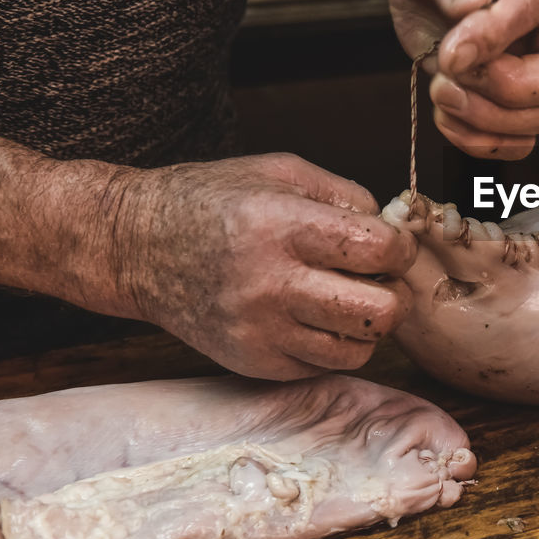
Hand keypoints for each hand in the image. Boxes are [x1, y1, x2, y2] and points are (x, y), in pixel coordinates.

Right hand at [115, 154, 416, 379]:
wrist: (137, 247)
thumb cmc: (214, 201)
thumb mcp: (281, 172)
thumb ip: (347, 196)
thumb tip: (395, 230)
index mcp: (283, 227)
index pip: (380, 251)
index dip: (400, 247)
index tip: (390, 244)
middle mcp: (272, 284)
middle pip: (380, 312)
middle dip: (396, 294)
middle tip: (380, 279)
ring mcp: (261, 331)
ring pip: (359, 349)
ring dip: (368, 325)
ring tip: (348, 299)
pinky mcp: (254, 362)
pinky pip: (324, 366)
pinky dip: (333, 344)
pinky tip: (315, 316)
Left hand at [379, 0, 538, 158]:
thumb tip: (468, 8)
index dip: (497, 33)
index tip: (452, 47)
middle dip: (512, 90)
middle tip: (452, 72)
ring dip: (489, 120)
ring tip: (441, 90)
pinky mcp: (510, 94)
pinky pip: (521, 141)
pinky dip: (480, 141)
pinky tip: (447, 113)